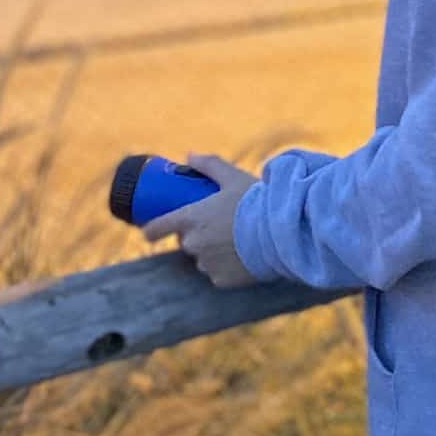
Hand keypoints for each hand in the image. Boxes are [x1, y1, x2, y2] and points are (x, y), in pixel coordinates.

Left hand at [138, 153, 259, 288]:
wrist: (283, 231)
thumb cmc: (256, 201)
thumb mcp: (233, 177)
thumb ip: (210, 165)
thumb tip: (190, 155)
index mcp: (190, 219)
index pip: (155, 229)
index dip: (153, 228)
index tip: (155, 229)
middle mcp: (193, 244)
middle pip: (185, 242)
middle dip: (197, 234)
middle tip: (218, 225)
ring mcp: (207, 264)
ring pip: (203, 258)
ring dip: (211, 251)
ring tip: (235, 240)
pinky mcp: (221, 280)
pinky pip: (218, 273)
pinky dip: (226, 267)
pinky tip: (242, 256)